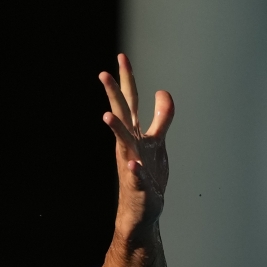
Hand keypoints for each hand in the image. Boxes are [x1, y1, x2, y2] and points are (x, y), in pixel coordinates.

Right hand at [100, 54, 172, 229]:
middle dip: (114, 95)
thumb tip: (163, 92)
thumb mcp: (157, 142)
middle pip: (123, 116)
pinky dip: (135, 170)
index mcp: (135, 134)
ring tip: (106, 115)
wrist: (141, 210)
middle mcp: (130, 145)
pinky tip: (133, 165)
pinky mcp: (139, 185)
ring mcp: (132, 164)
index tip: (121, 57)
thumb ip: (161, 118)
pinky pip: (136, 176)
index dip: (128, 80)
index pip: (131, 102)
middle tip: (103, 73)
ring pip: (124, 144)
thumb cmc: (147, 173)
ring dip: (116, 130)